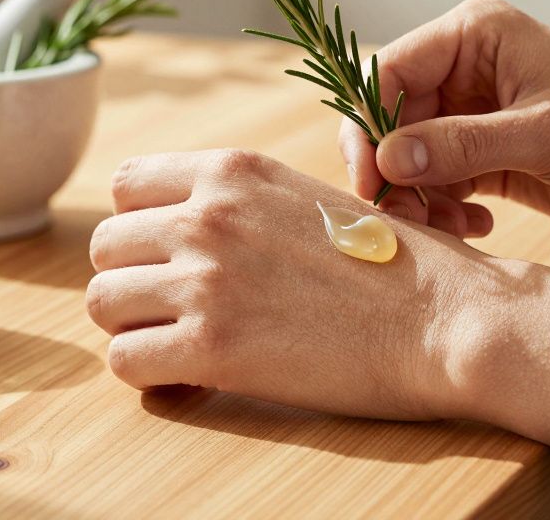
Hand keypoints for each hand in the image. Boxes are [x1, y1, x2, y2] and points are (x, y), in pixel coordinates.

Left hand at [86, 148, 503, 419]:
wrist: (446, 318)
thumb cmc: (394, 265)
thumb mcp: (307, 199)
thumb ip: (242, 204)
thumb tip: (184, 231)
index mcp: (231, 171)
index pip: (125, 185)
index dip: (141, 227)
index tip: (168, 258)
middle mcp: (207, 214)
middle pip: (105, 246)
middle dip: (134, 281)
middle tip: (174, 311)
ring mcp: (205, 279)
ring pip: (103, 302)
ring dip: (136, 328)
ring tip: (180, 345)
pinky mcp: (212, 346)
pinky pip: (125, 361)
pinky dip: (151, 375)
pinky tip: (191, 377)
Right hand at [339, 0, 549, 235]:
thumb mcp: (543, 134)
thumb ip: (461, 145)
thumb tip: (389, 159)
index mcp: (474, 35)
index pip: (389, 72)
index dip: (369, 124)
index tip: (372, 178)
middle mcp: (467, 69)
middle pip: (392, 120)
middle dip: (393, 172)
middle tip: (404, 219)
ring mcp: (476, 115)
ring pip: (412, 158)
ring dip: (419, 199)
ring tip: (449, 229)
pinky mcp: (491, 156)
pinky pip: (440, 183)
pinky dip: (445, 210)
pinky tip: (477, 228)